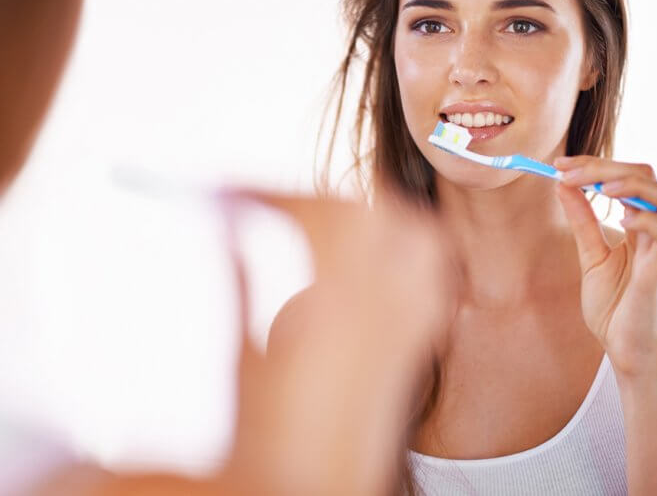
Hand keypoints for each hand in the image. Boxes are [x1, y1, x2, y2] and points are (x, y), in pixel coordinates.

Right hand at [219, 189, 458, 495]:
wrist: (315, 491)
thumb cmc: (269, 443)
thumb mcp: (244, 362)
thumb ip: (240, 282)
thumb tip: (230, 222)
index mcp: (331, 323)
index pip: (320, 219)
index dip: (271, 193)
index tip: (229, 191)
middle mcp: (382, 320)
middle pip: (375, 217)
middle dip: (314, 196)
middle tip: (266, 202)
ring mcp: (407, 331)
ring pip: (416, 239)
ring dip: (365, 212)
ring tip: (314, 218)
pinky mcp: (414, 345)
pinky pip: (427, 272)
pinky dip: (396, 243)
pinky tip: (359, 255)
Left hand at [554, 156, 656, 379]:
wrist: (625, 352)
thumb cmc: (614, 308)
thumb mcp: (590, 256)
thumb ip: (582, 221)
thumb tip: (563, 184)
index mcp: (640, 226)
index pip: (629, 177)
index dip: (595, 165)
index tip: (559, 164)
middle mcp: (656, 233)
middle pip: (649, 177)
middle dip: (606, 166)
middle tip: (565, 170)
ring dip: (633, 184)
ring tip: (599, 186)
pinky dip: (647, 219)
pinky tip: (621, 220)